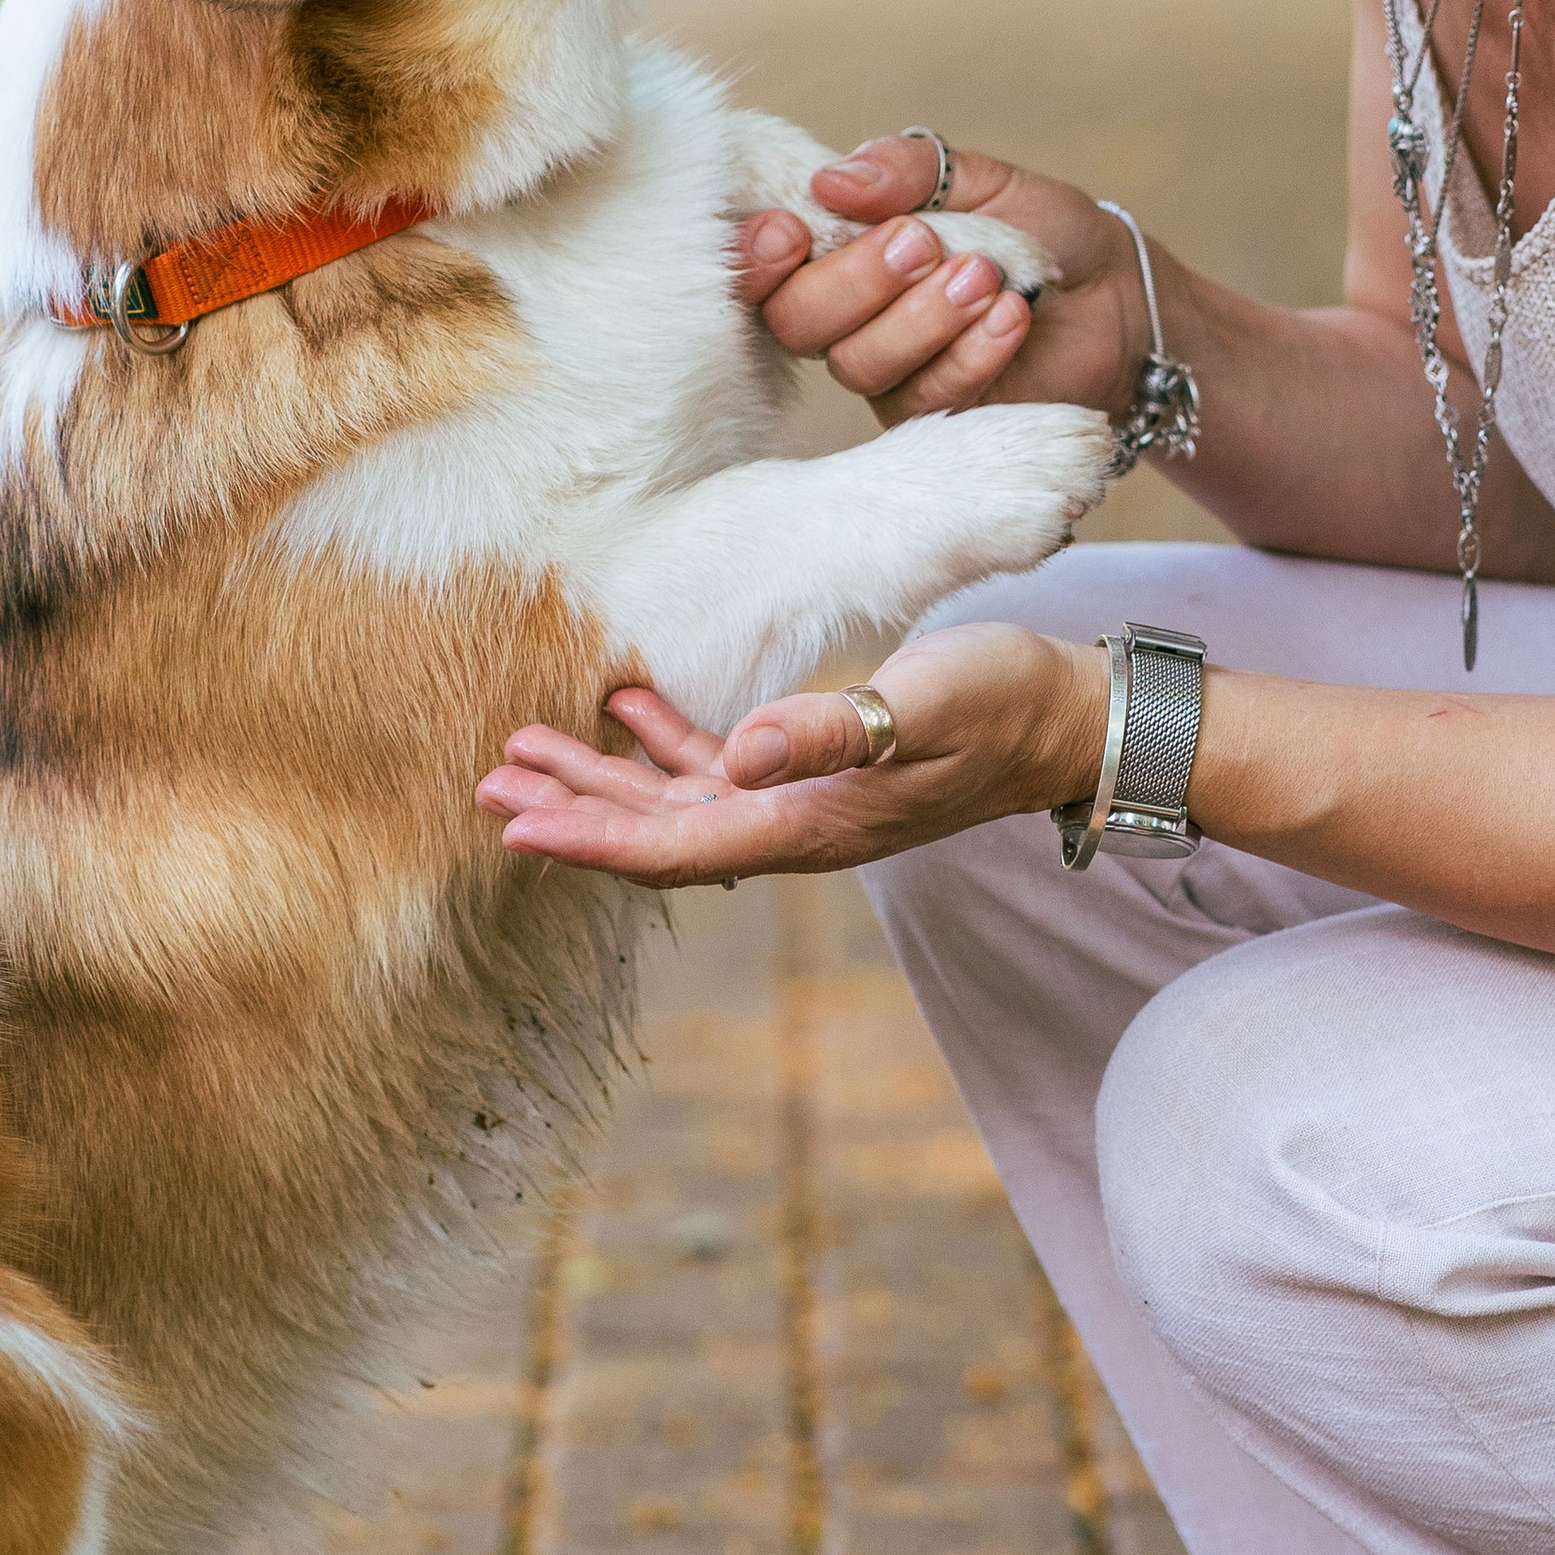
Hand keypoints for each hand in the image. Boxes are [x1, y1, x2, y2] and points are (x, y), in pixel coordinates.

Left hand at [476, 623, 1109, 889]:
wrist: (1066, 720)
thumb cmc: (1001, 705)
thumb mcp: (920, 705)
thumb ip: (833, 728)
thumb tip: (741, 751)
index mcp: (807, 826)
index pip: (672, 850)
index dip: (587, 840)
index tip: (512, 827)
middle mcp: (793, 827)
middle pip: (655, 837)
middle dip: (569, 813)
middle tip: (488, 785)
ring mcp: (802, 803)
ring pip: (676, 806)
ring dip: (601, 781)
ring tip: (527, 751)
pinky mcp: (816, 769)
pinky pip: (719, 769)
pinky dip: (663, 743)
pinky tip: (626, 704)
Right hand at [737, 134, 1147, 423]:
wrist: (1122, 304)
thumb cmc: (1046, 235)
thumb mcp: (984, 181)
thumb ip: (911, 171)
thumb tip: (831, 179)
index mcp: (843, 247)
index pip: (765, 263)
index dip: (758, 255)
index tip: (791, 229)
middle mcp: (849, 314)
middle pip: (797, 318)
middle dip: (856, 278)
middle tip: (923, 241)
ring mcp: (887, 371)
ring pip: (857, 362)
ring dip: (922, 315)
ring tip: (987, 276)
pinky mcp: (932, 418)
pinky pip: (923, 397)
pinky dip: (969, 351)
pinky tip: (1012, 316)